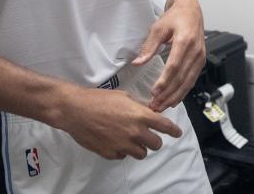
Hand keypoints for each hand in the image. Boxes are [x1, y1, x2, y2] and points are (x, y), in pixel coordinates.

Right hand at [57, 85, 181, 158]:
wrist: (76, 110)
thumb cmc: (99, 99)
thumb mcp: (125, 97)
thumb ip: (139, 108)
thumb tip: (149, 113)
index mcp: (140, 115)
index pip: (165, 126)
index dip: (173, 131)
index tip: (177, 133)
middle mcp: (134, 132)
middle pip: (156, 144)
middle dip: (154, 141)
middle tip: (147, 136)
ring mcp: (123, 145)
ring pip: (141, 154)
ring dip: (139, 148)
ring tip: (129, 139)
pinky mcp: (111, 154)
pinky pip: (123, 156)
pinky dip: (122, 151)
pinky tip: (114, 140)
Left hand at [132, 0, 205, 111]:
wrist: (191, 9)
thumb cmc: (174, 17)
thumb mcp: (158, 27)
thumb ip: (149, 46)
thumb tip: (138, 62)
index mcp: (185, 41)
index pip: (174, 66)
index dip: (165, 81)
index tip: (154, 92)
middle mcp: (195, 50)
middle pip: (182, 77)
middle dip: (168, 94)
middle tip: (155, 105)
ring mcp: (200, 56)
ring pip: (188, 82)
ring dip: (175, 96)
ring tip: (162, 106)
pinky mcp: (201, 61)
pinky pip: (192, 80)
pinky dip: (183, 92)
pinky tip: (174, 100)